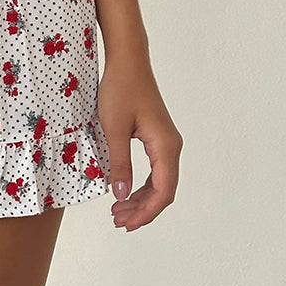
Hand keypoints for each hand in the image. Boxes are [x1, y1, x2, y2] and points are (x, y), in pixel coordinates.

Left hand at [97, 56, 182, 230]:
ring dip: (140, 199)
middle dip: (142, 210)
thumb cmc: (120, 88)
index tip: (126, 224)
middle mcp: (171, 146)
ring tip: (118, 211)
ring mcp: (166, 142)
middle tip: (117, 221)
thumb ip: (118, 164)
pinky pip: (155, 169)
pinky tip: (124, 191)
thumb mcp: (113, 128)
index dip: (146, 213)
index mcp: (165, 146)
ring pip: (159, 182)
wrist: (128, 61)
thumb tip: (121, 196)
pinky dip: (141, 184)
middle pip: (163, 191)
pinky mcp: (157, 137)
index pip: (162, 192)